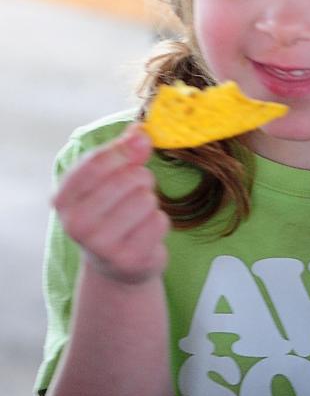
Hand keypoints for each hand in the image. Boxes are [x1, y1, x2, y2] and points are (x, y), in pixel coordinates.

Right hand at [53, 125, 168, 284]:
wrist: (116, 263)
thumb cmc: (112, 212)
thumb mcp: (108, 179)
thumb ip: (123, 152)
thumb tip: (141, 132)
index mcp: (64, 199)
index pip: (97, 162)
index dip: (125, 149)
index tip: (141, 142)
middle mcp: (75, 223)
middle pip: (129, 178)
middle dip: (142, 179)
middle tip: (136, 191)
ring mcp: (100, 244)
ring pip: (146, 199)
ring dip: (150, 202)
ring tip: (137, 214)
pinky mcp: (128, 258)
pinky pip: (159, 221)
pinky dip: (158, 222)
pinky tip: (144, 232)